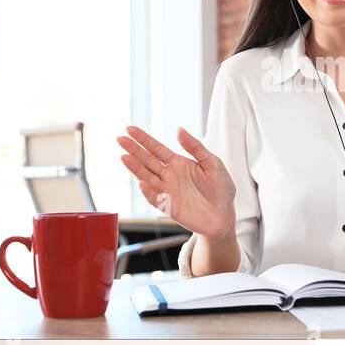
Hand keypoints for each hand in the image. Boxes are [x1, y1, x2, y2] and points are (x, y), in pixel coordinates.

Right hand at [117, 126, 236, 239]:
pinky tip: (142, 183)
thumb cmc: (220, 188)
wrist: (224, 214)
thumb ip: (195, 147)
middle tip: (120, 139)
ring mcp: (167, 191)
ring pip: (147, 177)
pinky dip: (148, 192)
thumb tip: (179, 130)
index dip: (143, 139)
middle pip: (147, 161)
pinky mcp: (169, 207)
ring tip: (124, 157)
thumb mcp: (212, 162)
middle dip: (134, 150)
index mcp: (178, 163)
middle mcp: (169, 176)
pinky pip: (156, 199)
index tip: (130, 129)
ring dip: (135, 168)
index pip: (156, 149)